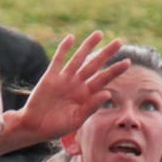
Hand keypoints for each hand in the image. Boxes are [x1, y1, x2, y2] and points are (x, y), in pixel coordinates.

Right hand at [3, 33, 125, 150]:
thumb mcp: (76, 120)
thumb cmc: (56, 127)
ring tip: (99, 34)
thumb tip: (108, 93)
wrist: (34, 127)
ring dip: (88, 46)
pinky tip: (71, 38)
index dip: (115, 70)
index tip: (128, 61)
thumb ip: (91, 107)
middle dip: (106, 53)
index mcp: (86, 95)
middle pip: (94, 65)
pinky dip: (64, 49)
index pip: (104, 79)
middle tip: (119, 42)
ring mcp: (64, 79)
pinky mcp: (50, 77)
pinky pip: (58, 60)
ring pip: (79, 59)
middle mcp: (77, 84)